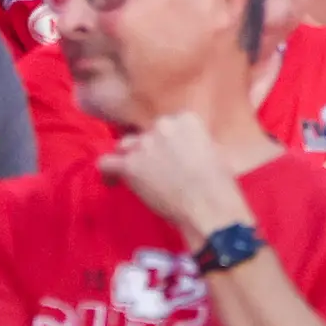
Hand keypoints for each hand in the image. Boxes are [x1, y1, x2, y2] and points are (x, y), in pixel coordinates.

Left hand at [98, 112, 252, 243]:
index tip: (168, 157)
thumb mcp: (214, 151)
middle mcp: (163, 125)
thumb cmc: (219, 185)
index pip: (167, 125)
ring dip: (130, 159)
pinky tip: (113, 182)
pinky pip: (106, 163)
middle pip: (145, 134)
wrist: (209, 206)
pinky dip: (109, 173)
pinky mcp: (130, 165)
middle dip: (148, 150)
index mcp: (186, 119)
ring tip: (135, 176)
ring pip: (125, 146)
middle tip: (155, 171)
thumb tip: (187, 150)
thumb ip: (194, 143)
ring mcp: (144, 144)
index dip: (166, 142)